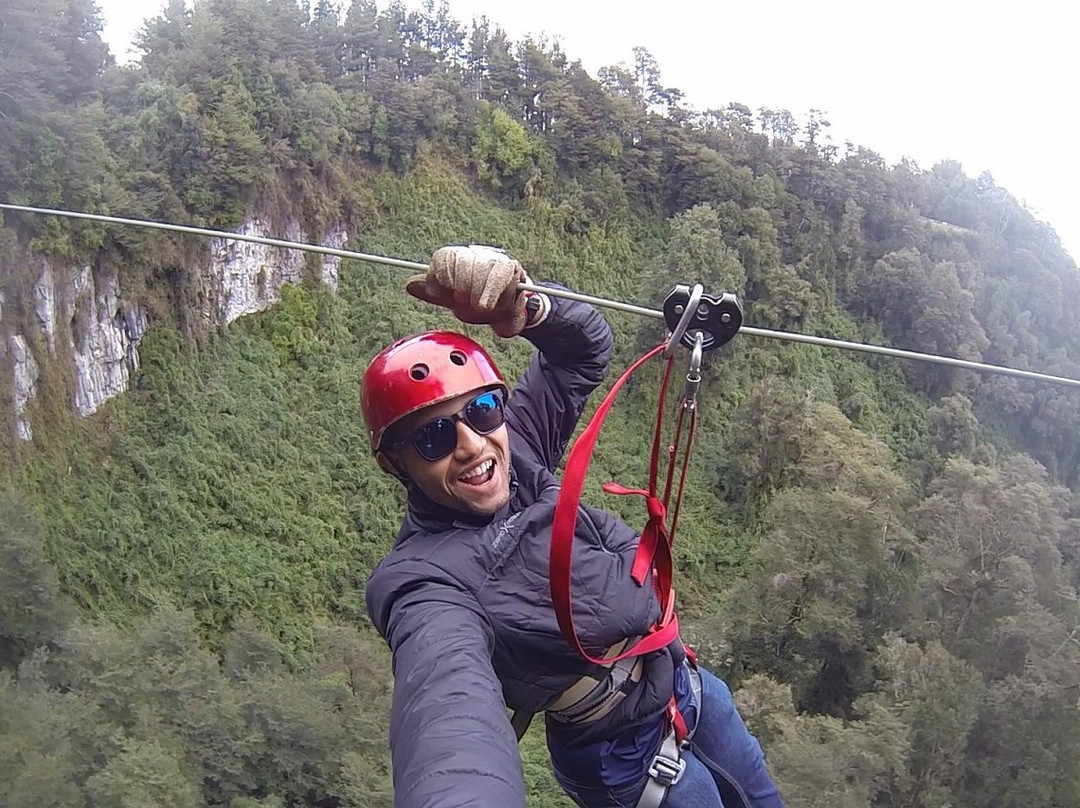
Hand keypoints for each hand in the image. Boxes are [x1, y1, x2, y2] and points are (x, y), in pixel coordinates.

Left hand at [407, 245, 528, 336]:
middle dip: (460, 283)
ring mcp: (493, 260)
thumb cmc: (475, 304)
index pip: (444, 257)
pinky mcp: (511, 267)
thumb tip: (409, 285)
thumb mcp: (450, 300)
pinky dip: (492, 291)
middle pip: (462, 259)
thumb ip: (432, 292)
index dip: (440, 274)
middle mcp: (473, 255)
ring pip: (481, 266)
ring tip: (479, 306)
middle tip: (461, 300)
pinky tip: (486, 304)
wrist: (503, 314)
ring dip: (478, 290)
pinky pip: (500, 273)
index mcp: (455, 259)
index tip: (441, 294)